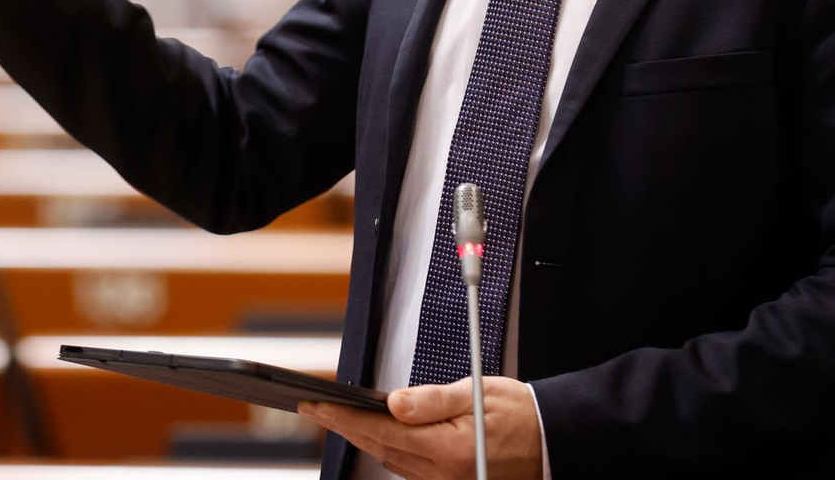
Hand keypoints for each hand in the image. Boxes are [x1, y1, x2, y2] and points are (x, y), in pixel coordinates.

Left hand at [299, 377, 541, 479]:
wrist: (553, 442)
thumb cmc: (518, 413)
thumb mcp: (477, 393)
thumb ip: (432, 400)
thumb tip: (392, 403)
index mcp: (448, 449)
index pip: (382, 431)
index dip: (343, 418)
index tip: (315, 404)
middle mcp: (444, 474)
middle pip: (380, 449)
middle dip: (343, 428)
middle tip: (312, 407)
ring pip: (391, 462)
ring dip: (361, 440)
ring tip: (334, 417)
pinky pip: (409, 469)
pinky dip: (387, 451)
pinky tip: (374, 435)